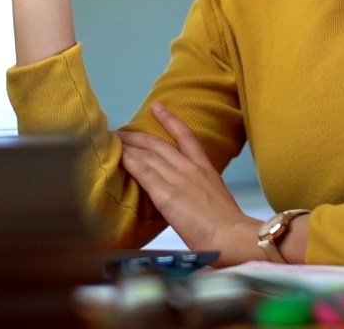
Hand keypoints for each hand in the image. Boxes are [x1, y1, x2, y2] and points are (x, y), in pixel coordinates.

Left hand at [118, 103, 263, 266]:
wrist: (231, 237)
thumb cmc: (229, 228)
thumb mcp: (216, 199)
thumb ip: (201, 192)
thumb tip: (190, 196)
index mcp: (206, 169)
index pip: (186, 136)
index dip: (170, 120)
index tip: (157, 107)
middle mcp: (190, 168)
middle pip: (158, 144)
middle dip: (136, 135)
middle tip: (120, 130)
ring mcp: (177, 179)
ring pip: (147, 155)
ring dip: (126, 146)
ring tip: (111, 141)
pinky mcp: (165, 194)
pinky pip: (142, 172)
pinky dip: (128, 162)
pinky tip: (116, 157)